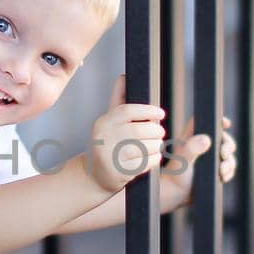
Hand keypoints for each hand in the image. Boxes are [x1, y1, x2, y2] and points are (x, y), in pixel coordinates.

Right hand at [86, 75, 165, 195]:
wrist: (93, 176)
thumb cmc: (107, 145)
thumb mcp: (109, 123)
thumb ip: (118, 100)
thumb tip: (123, 77)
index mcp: (103, 123)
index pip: (127, 110)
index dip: (147, 110)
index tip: (160, 113)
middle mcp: (104, 138)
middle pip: (139, 130)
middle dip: (155, 130)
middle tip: (160, 132)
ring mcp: (110, 156)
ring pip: (144, 147)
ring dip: (156, 146)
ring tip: (156, 145)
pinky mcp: (119, 172)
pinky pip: (145, 163)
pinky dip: (154, 159)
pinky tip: (152, 157)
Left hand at [161, 116, 236, 209]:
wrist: (175, 193)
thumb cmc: (175, 174)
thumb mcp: (182, 159)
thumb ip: (192, 148)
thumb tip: (207, 140)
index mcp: (193, 137)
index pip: (206, 123)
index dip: (218, 121)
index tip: (226, 124)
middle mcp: (203, 145)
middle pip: (223, 138)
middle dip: (228, 145)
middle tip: (224, 154)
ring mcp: (210, 158)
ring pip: (228, 154)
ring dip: (230, 162)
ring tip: (222, 171)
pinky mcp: (215, 170)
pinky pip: (229, 168)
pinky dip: (229, 172)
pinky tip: (222, 177)